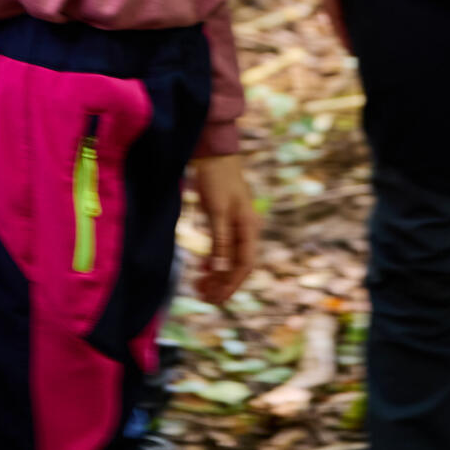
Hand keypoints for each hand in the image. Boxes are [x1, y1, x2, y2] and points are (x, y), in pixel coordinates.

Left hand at [192, 153, 257, 303]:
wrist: (213, 152)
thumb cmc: (216, 177)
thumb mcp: (217, 208)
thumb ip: (220, 239)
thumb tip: (219, 268)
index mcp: (249, 226)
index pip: (245, 264)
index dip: (231, 283)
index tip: (215, 297)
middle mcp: (247, 228)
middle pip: (238, 265)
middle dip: (223, 283)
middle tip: (204, 297)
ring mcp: (237, 225)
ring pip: (230, 259)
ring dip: (217, 275)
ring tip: (200, 288)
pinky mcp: (226, 220)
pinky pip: (223, 248)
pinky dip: (214, 261)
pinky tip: (202, 270)